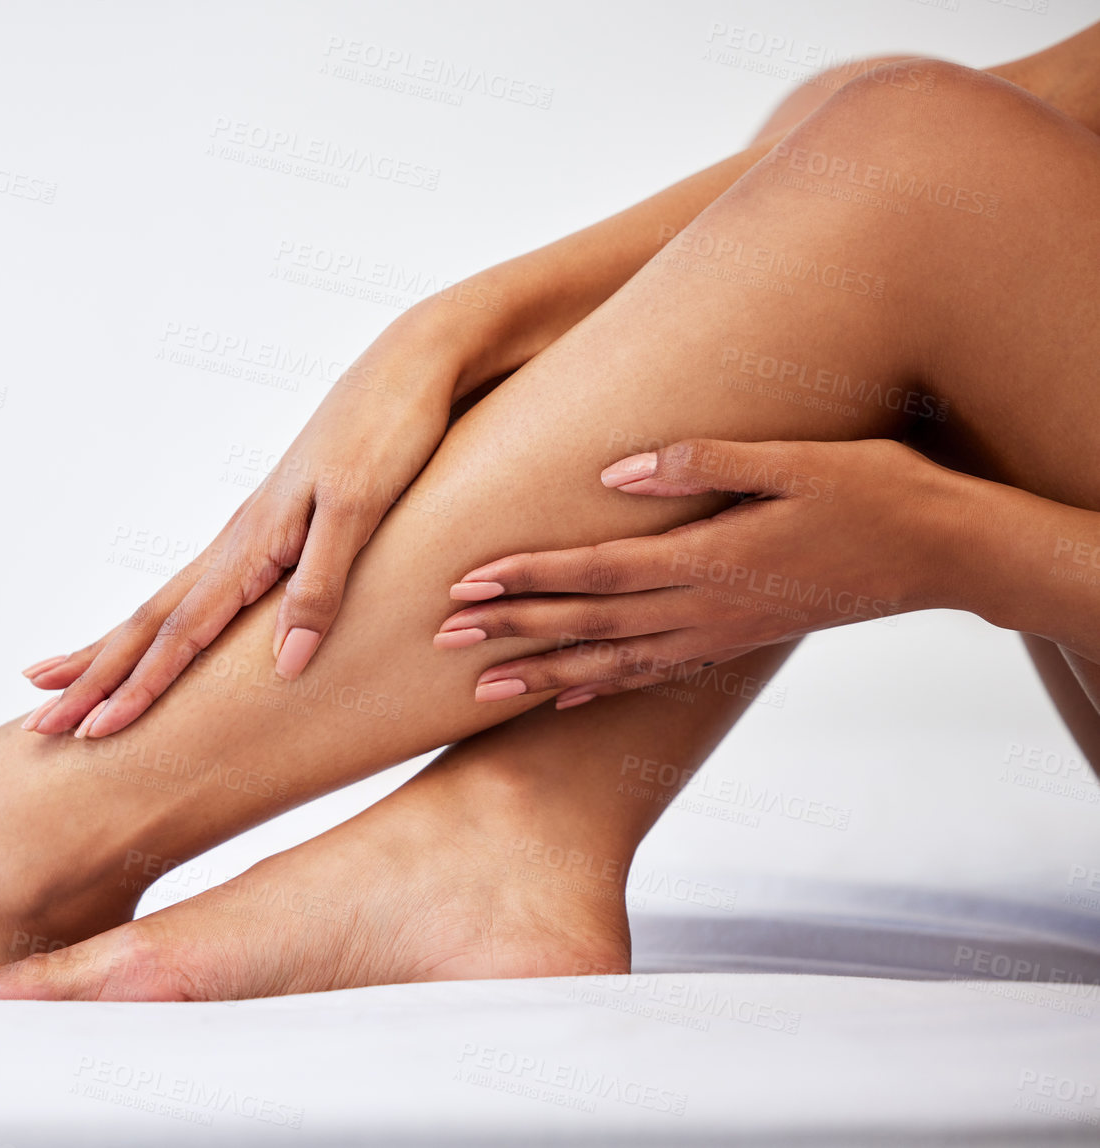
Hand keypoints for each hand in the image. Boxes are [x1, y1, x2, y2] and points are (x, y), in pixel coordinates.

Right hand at [21, 331, 454, 738]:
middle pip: (150, 623)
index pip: (181, 633)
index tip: (93, 732)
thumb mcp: (362, 510)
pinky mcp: (273, 526)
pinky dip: (163, 625)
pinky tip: (157, 634)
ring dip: (115, 651)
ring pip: (166, 606)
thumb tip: (284, 664)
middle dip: (93, 677)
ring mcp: (250, 533)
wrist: (409, 365)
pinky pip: (200, 591)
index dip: (139, 688)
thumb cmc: (390, 432)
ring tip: (64, 678)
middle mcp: (238, 541)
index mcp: (253, 542)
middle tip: (41, 723)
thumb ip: (320, 585)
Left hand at [437, 438, 959, 706]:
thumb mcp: (794, 459)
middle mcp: (703, 610)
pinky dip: (599, 686)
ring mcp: (717, 634)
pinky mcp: (732, 642)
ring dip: (540, 673)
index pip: (595, 573)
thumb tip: (613, 471)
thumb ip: (702, 462)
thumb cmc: (873, 492)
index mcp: (709, 561)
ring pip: (609, 662)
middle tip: (439, 639)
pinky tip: (562, 696)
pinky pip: (651, 674)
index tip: (465, 585)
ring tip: (478, 689)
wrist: (944, 554)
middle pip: (587, 624)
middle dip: (510, 630)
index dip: (526, 579)